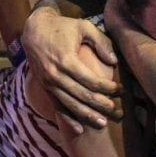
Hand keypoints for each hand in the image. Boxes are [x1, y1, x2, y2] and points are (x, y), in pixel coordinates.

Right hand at [22, 7, 121, 132]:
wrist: (33, 30)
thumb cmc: (62, 27)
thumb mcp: (83, 27)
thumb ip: (100, 42)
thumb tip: (114, 61)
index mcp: (66, 60)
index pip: (91, 81)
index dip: (108, 88)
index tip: (122, 90)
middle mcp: (56, 75)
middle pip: (83, 96)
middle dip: (102, 105)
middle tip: (119, 112)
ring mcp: (49, 84)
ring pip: (71, 105)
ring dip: (87, 116)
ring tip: (103, 124)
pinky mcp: (45, 88)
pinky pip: (57, 107)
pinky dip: (68, 119)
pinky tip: (80, 129)